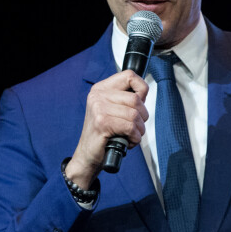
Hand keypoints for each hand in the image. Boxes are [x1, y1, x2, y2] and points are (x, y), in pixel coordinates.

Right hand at [65, 70, 148, 189]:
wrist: (87, 156)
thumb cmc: (104, 134)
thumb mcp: (112, 109)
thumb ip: (126, 98)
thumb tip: (144, 92)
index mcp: (101, 88)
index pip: (130, 75)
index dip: (142, 89)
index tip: (140, 103)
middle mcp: (98, 95)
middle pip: (136, 99)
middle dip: (143, 116)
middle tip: (135, 126)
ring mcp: (98, 108)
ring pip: (135, 114)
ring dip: (139, 130)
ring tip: (132, 135)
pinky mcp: (102, 123)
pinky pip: (130, 127)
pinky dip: (135, 137)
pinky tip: (128, 141)